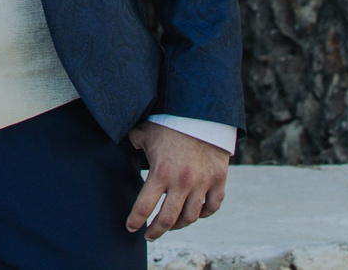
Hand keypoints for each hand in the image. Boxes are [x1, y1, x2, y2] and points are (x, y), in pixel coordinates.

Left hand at [125, 121, 227, 239]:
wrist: (203, 112)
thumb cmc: (170, 121)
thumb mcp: (146, 132)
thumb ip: (135, 142)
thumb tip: (128, 143)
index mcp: (160, 172)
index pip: (144, 207)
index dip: (135, 220)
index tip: (131, 227)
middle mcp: (182, 182)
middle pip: (168, 220)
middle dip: (156, 231)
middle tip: (149, 235)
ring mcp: (202, 183)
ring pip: (190, 218)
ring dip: (178, 225)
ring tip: (171, 224)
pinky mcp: (219, 180)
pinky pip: (212, 207)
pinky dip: (203, 213)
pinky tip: (195, 213)